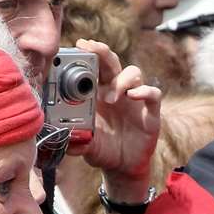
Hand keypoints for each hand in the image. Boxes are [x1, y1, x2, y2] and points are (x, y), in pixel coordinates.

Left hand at [67, 39, 161, 189]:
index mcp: (97, 93)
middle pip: (112, 62)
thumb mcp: (84, 144)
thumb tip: (61, 136)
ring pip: (133, 73)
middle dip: (102, 51)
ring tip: (110, 98)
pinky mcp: (150, 113)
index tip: (78, 46)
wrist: (122, 167)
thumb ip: (75, 139)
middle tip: (90, 46)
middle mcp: (116, 91)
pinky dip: (144, 91)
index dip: (88, 54)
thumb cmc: (101, 150)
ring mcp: (135, 100)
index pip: (94, 66)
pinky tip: (132, 96)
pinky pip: (153, 94)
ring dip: (121, 80)